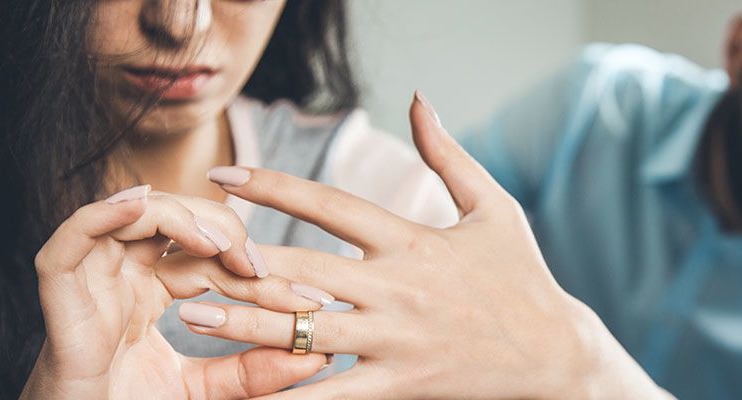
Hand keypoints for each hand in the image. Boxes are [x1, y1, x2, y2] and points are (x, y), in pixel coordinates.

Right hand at [23, 189, 332, 399]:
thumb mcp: (204, 391)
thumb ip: (252, 372)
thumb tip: (316, 355)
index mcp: (154, 288)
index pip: (212, 257)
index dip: (258, 269)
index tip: (308, 298)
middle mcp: (124, 272)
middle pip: (180, 221)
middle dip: (229, 235)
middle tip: (262, 268)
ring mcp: (92, 275)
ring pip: (136, 213)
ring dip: (183, 218)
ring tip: (219, 247)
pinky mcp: (59, 288)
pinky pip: (74, 236)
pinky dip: (107, 214)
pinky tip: (143, 209)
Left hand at [179, 92, 667, 398]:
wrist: (556, 354)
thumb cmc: (522, 276)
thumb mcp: (493, 206)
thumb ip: (448, 154)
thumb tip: (418, 99)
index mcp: (412, 241)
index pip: (330, 207)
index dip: (273, 187)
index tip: (225, 176)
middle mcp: (397, 290)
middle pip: (304, 272)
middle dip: (240, 260)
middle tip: (185, 251)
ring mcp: (396, 341)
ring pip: (307, 333)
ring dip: (246, 324)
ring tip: (194, 316)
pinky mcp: (401, 385)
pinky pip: (335, 395)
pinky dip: (292, 394)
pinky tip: (250, 394)